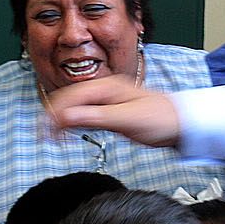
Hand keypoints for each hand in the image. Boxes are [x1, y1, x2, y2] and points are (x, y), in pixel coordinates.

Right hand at [44, 79, 183, 147]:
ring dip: (60, 120)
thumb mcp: (128, 119)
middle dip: (53, 116)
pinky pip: (85, 115)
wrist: (183, 124)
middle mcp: (104, 90)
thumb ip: (96, 117)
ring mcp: (107, 101)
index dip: (55, 112)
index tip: (45, 129)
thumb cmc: (161, 118)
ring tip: (49, 136)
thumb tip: (66, 117)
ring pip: (75, 107)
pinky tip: (67, 133)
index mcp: (107, 87)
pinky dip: (73, 123)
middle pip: (69, 100)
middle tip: (42, 135)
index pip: (72, 96)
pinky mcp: (110, 112)